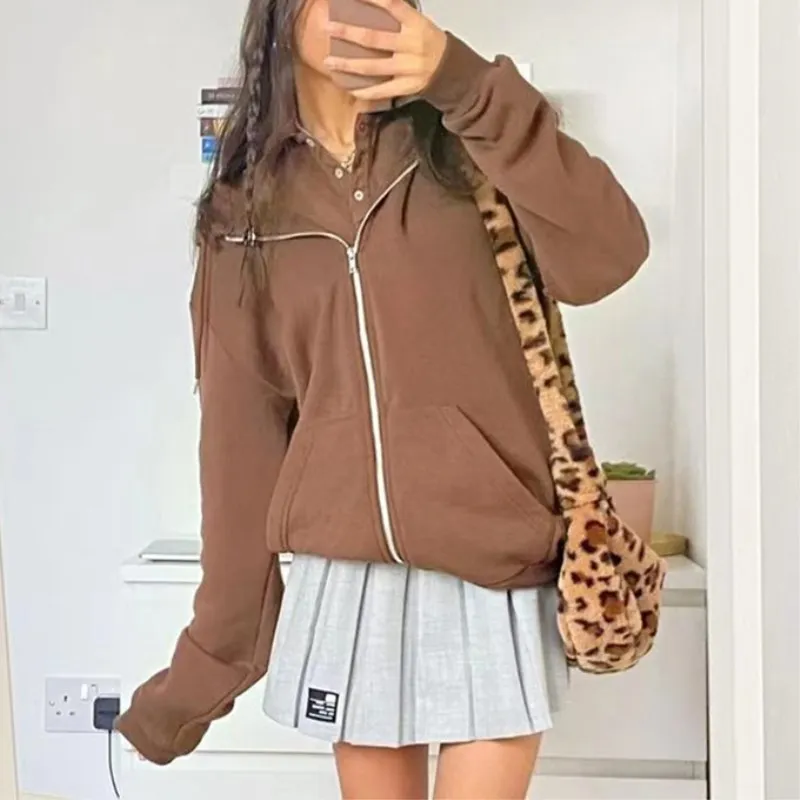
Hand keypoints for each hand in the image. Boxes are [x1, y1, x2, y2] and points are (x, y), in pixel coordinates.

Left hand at [324, 0, 446, 99]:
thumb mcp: (416, 21)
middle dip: (348, 32)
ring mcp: (409, 68)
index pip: (392, 5)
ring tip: (329, 61)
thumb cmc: (426, 41)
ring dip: (348, 65)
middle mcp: (411, 45)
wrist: (449, 67)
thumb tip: (366, 5)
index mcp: (415, 24)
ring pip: (373, 67)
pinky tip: (348, 87)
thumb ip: (395, 15)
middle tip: (328, 27)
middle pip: (374, 38)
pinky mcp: (407, 87)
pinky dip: (363, 91)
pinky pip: (381, 90)